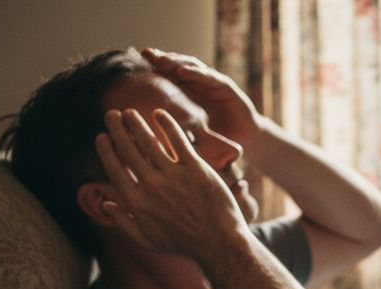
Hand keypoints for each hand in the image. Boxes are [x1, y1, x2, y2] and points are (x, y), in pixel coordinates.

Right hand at [94, 108, 244, 256]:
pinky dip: (167, 125)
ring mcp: (173, 176)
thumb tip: (106, 204)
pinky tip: (159, 114)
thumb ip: (123, 223)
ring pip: (149, 141)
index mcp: (136, 202)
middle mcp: (151, 186)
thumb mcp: (147, 240)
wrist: (218, 243)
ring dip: (137, 123)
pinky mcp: (196, 169)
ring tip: (131, 112)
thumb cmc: (182, 244)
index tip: (101, 136)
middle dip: (117, 128)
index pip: (114, 168)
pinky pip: (178, 140)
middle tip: (112, 114)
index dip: (106, 149)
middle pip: (128, 149)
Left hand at [141, 48, 262, 150]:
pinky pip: (210, 77)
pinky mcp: (227, 87)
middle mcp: (199, 84)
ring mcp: (212, 83)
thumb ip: (170, 127)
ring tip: (162, 60)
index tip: (135, 63)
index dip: (153, 67)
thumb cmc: (215, 138)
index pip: (168, 74)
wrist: (244, 141)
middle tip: (146, 54)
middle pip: (178, 66)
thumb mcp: (187, 131)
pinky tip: (183, 71)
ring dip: (176, 61)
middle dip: (162, 59)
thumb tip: (141, 134)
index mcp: (188, 92)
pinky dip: (197, 73)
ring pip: (192, 66)